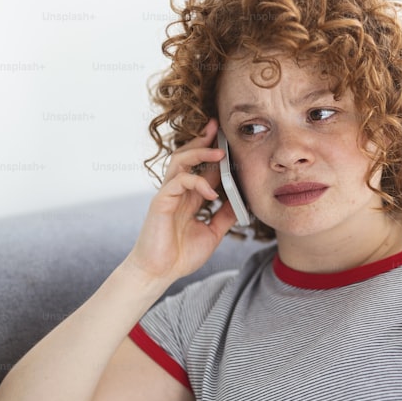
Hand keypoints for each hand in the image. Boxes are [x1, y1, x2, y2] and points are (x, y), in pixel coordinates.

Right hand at [123, 119, 237, 283]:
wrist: (159, 273)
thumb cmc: (180, 255)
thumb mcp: (212, 233)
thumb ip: (224, 216)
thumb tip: (243, 202)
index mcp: (189, 197)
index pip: (203, 168)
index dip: (215, 153)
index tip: (229, 140)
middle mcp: (177, 191)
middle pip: (188, 156)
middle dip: (203, 140)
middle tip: (218, 127)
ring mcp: (168, 195)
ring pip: (180, 162)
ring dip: (199, 153)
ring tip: (219, 153)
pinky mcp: (160, 202)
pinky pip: (178, 182)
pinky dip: (197, 182)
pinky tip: (211, 191)